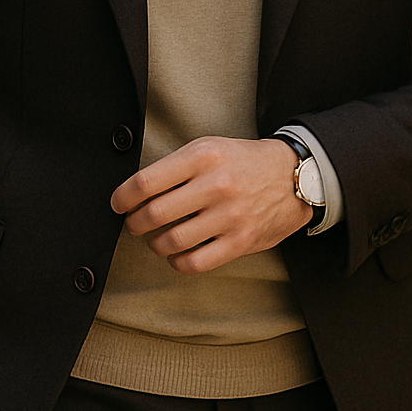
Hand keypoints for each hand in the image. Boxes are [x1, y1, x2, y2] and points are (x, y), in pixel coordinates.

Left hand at [111, 136, 310, 273]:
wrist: (293, 176)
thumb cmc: (243, 161)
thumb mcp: (210, 147)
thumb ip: (176, 166)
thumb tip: (137, 191)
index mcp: (203, 157)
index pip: (146, 182)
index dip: (123, 197)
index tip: (118, 204)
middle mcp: (215, 185)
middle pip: (154, 214)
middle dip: (135, 223)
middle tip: (134, 223)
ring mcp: (229, 215)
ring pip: (172, 241)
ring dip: (155, 244)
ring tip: (156, 239)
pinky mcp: (241, 240)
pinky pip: (196, 262)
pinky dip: (178, 263)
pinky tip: (177, 255)